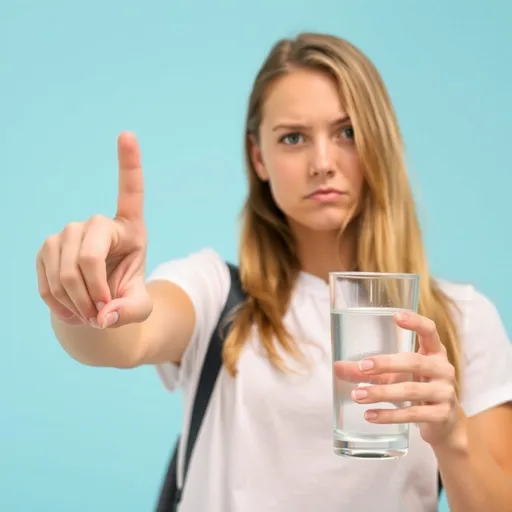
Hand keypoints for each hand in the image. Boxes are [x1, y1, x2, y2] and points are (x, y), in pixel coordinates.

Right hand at [36, 132, 151, 328]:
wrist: (97, 302)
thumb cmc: (124, 297)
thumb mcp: (139, 307)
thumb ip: (131, 312)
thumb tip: (105, 316)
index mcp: (130, 228)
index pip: (131, 192)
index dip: (129, 163)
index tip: (127, 133)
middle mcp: (97, 223)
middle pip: (87, 258)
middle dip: (93, 295)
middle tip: (101, 314)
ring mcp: (68, 232)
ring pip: (65, 273)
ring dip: (78, 304)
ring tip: (90, 314)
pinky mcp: (47, 247)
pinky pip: (47, 280)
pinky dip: (59, 304)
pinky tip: (72, 309)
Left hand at [334, 311, 460, 446]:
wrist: (443, 424)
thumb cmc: (416, 389)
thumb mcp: (394, 376)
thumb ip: (368, 371)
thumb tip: (337, 367)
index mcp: (434, 352)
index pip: (429, 331)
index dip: (415, 322)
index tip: (396, 315)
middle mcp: (443, 369)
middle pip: (414, 361)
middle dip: (385, 363)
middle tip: (362, 366)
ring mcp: (445, 392)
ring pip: (410, 390)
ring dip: (381, 392)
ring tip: (357, 396)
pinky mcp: (441, 415)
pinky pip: (413, 414)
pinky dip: (389, 415)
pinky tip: (370, 415)